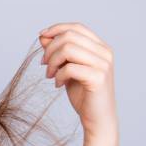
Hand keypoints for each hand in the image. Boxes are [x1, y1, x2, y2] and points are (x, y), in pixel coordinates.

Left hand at [39, 22, 117, 140]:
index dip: (56, 29)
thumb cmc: (82, 93)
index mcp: (99, 47)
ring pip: (68, 49)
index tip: (41, 36)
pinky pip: (70, 68)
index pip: (76, 27)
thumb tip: (43, 36)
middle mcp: (104, 52)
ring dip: (52, 62)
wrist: (97, 118)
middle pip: (69, 36)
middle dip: (50, 49)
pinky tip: (57, 85)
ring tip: (49, 75)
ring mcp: (103, 64)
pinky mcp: (98, 78)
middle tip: (44, 64)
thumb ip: (58, 52)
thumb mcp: (67, 68)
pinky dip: (58, 75)